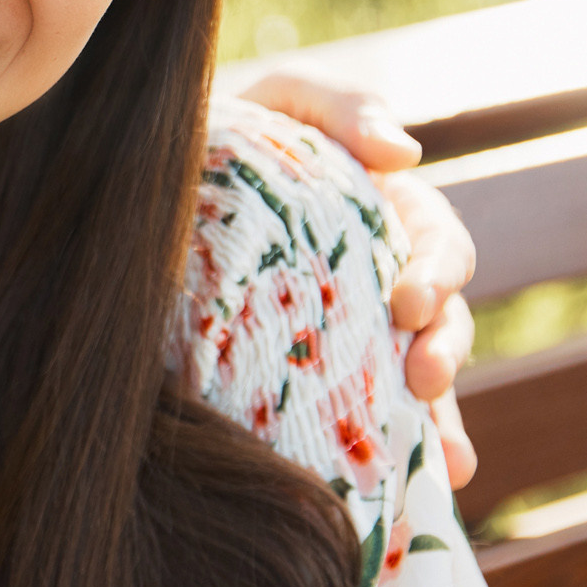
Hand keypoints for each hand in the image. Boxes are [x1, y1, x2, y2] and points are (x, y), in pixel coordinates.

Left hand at [237, 69, 479, 489]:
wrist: (141, 180)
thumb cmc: (224, 133)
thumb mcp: (279, 100)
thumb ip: (338, 106)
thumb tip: (406, 152)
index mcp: (384, 213)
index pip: (436, 243)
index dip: (437, 274)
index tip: (409, 304)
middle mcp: (379, 276)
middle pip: (440, 320)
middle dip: (444, 350)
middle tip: (425, 379)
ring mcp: (351, 330)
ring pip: (417, 379)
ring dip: (438, 418)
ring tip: (443, 460)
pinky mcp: (312, 373)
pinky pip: (365, 417)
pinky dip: (400, 450)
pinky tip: (423, 486)